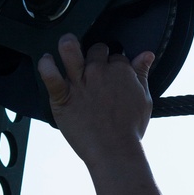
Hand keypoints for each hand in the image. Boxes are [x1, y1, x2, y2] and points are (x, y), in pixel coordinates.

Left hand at [38, 34, 154, 168]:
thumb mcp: (144, 99)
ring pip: (70, 51)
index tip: (112, 72)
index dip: (114, 63)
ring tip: (67, 44)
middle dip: (96, 54)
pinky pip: (50, 76)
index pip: (117, 56)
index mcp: (121, 71)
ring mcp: (80, 82)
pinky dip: (46, 66)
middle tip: (93, 66)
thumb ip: (142, 74)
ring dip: (67, 44)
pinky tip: (47, 60)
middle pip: (95, 50)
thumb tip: (147, 55)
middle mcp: (99, 71)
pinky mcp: (63, 97)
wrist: (115, 150)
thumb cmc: (130, 129)